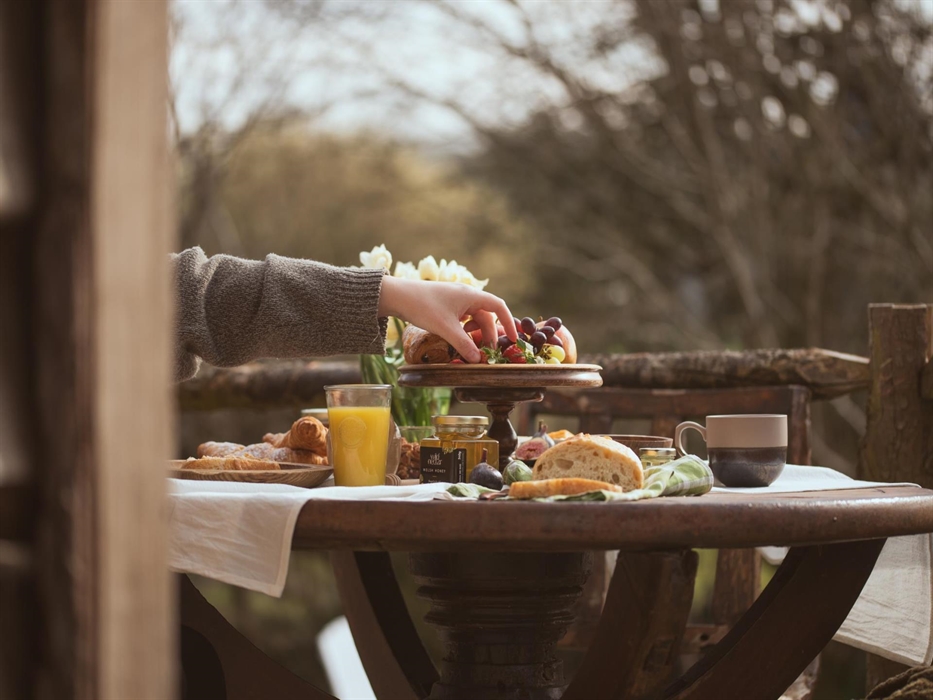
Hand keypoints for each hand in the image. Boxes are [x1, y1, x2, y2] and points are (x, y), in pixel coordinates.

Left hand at [378, 277, 517, 362]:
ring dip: (476, 334)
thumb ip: (463, 345)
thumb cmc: (422, 307)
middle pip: (486, 315)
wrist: (397, 296)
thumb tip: (478, 360)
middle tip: (488, 353)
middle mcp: (466, 295)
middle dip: (489, 334)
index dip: (509, 322)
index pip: (498, 306)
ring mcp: (455, 300)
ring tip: (472, 349)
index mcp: (471, 295)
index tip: (513, 338)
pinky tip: (459, 340)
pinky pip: (462, 318)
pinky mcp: (446, 305)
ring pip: (474, 318)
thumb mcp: (445, 329)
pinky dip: (464, 330)